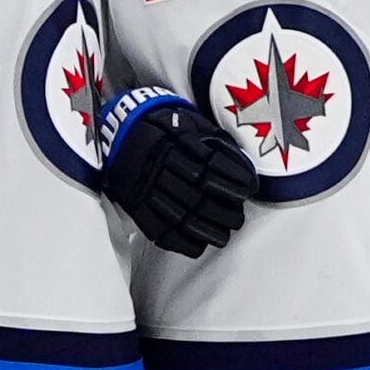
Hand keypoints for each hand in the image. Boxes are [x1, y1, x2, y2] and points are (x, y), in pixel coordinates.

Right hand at [98, 88, 257, 255]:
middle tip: (237, 218)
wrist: (120, 132)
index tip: (248, 189)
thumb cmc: (164, 129)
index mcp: (178, 144)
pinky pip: (162, 232)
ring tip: (223, 235)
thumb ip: (217, 144)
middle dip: (226, 213)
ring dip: (209, 232)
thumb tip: (245, 169)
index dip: (236, 182)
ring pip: (185, 218)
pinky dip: (185, 243)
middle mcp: (163, 168)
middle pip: (203, 198)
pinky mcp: (137, 207)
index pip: (215, 168)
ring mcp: (148, 190)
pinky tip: (199, 244)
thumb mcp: (192, 124)